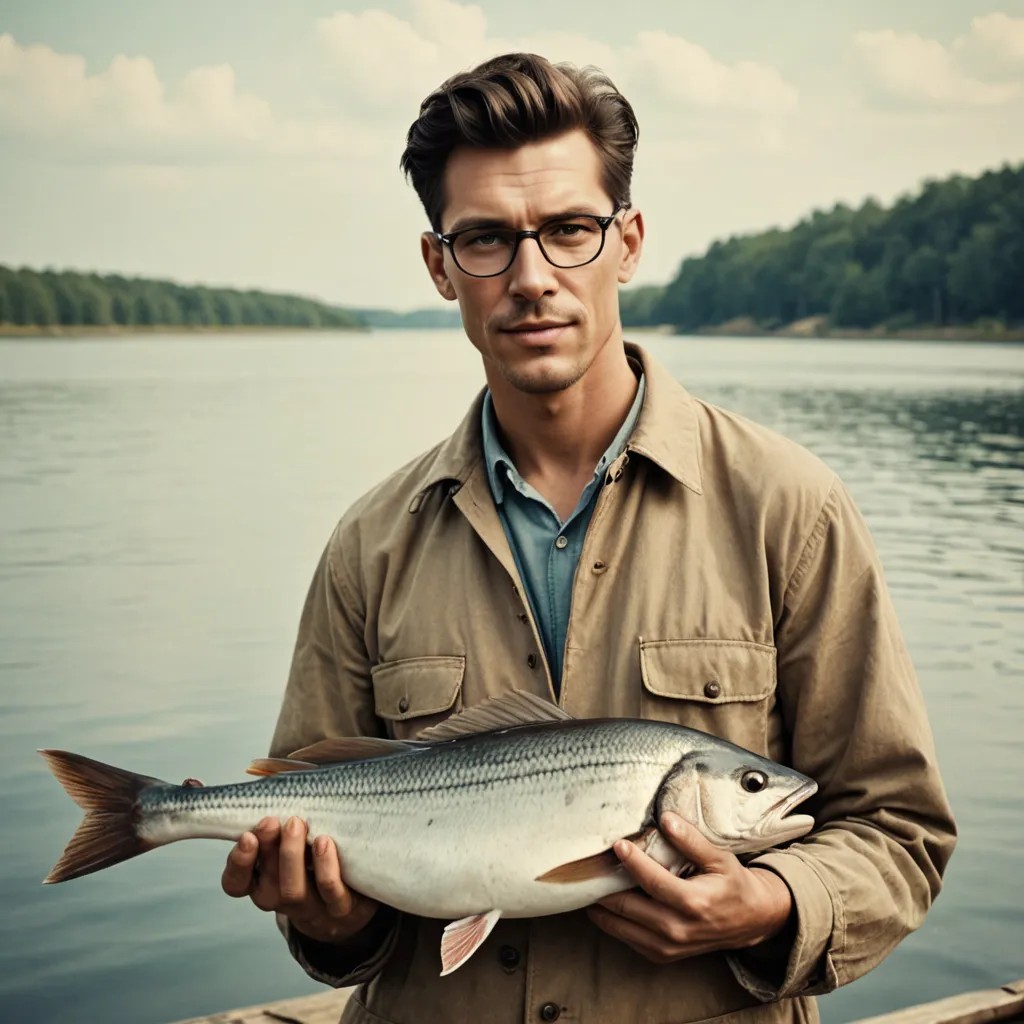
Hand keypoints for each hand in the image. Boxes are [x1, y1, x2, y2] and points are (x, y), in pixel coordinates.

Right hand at [221, 815, 378, 944]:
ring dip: (291, 856)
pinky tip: (325, 842)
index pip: (237, 884)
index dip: (237, 864)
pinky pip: (331, 894)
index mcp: (265, 882)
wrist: (359, 894)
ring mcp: (312, 908)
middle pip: (265, 886)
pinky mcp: (342, 908)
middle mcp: (283, 899)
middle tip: (271, 820)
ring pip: (293, 892)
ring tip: (296, 824)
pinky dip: (325, 868)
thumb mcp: (295, 834)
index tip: (245, 836)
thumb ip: (279, 809)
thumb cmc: (320, 851)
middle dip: (266, 850)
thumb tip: (259, 769)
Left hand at [587, 811, 792, 963]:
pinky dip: (612, 921)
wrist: (750, 922)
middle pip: (629, 908)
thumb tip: (665, 819)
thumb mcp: (720, 858)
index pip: (654, 882)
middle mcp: (679, 930)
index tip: (617, 844)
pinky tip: (602, 902)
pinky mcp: (662, 956)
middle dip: (605, 886)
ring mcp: (669, 947)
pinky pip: (627, 939)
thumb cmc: (732, 884)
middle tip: (588, 865)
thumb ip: (692, 840)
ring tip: (588, 882)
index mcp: (695, 904)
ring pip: (621, 928)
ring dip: (601, 906)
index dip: (633, 862)